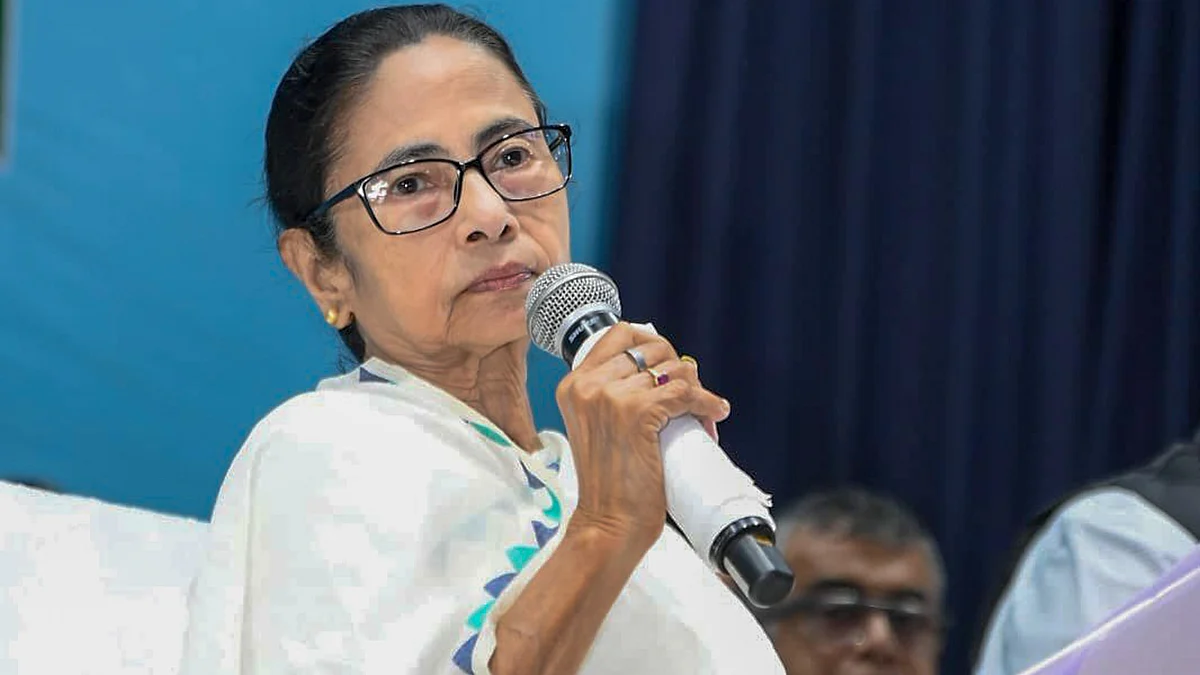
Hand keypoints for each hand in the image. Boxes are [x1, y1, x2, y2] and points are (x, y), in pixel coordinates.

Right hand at [555, 323, 730, 553]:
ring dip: (696, 389)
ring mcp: (610, 396)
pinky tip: (714, 412)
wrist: (607, 524)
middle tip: (690, 394)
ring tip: (702, 412)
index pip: (618, 334)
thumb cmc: (609, 485)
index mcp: (573, 385)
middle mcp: (587, 385)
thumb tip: (663, 373)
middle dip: (678, 367)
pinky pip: (684, 393)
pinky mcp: (636, 413)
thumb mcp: (598, 428)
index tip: (669, 362)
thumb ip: (613, 397)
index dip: (652, 342)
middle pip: (651, 347)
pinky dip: (706, 402)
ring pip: (672, 370)